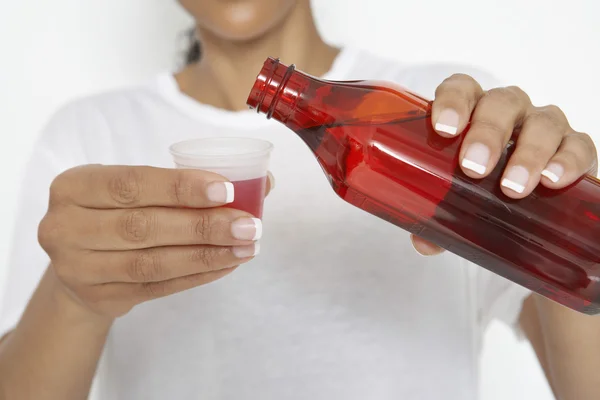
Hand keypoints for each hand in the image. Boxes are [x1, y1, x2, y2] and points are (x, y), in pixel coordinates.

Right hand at [38, 165, 268, 317]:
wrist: (80, 259)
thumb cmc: (118, 211)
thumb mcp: (136, 188)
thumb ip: (190, 183)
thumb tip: (264, 183)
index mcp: (74, 186)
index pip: (130, 184)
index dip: (180, 188)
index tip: (227, 190)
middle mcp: (65, 227)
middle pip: (143, 227)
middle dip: (203, 226)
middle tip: (249, 225)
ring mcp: (78, 268)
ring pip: (152, 263)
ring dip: (207, 255)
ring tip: (246, 247)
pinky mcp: (100, 297)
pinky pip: (157, 288)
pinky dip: (197, 275)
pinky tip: (227, 264)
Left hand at [411, 74, 597, 255]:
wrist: (530, 206)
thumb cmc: (483, 190)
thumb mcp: (455, 200)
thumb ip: (436, 216)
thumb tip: (424, 243)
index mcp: (472, 114)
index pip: (461, 90)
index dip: (452, 101)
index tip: (444, 129)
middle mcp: (509, 113)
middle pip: (501, 104)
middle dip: (487, 133)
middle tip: (473, 168)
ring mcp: (542, 127)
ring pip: (542, 122)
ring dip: (528, 153)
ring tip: (513, 187)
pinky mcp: (575, 147)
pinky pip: (579, 144)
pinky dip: (568, 160)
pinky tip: (554, 180)